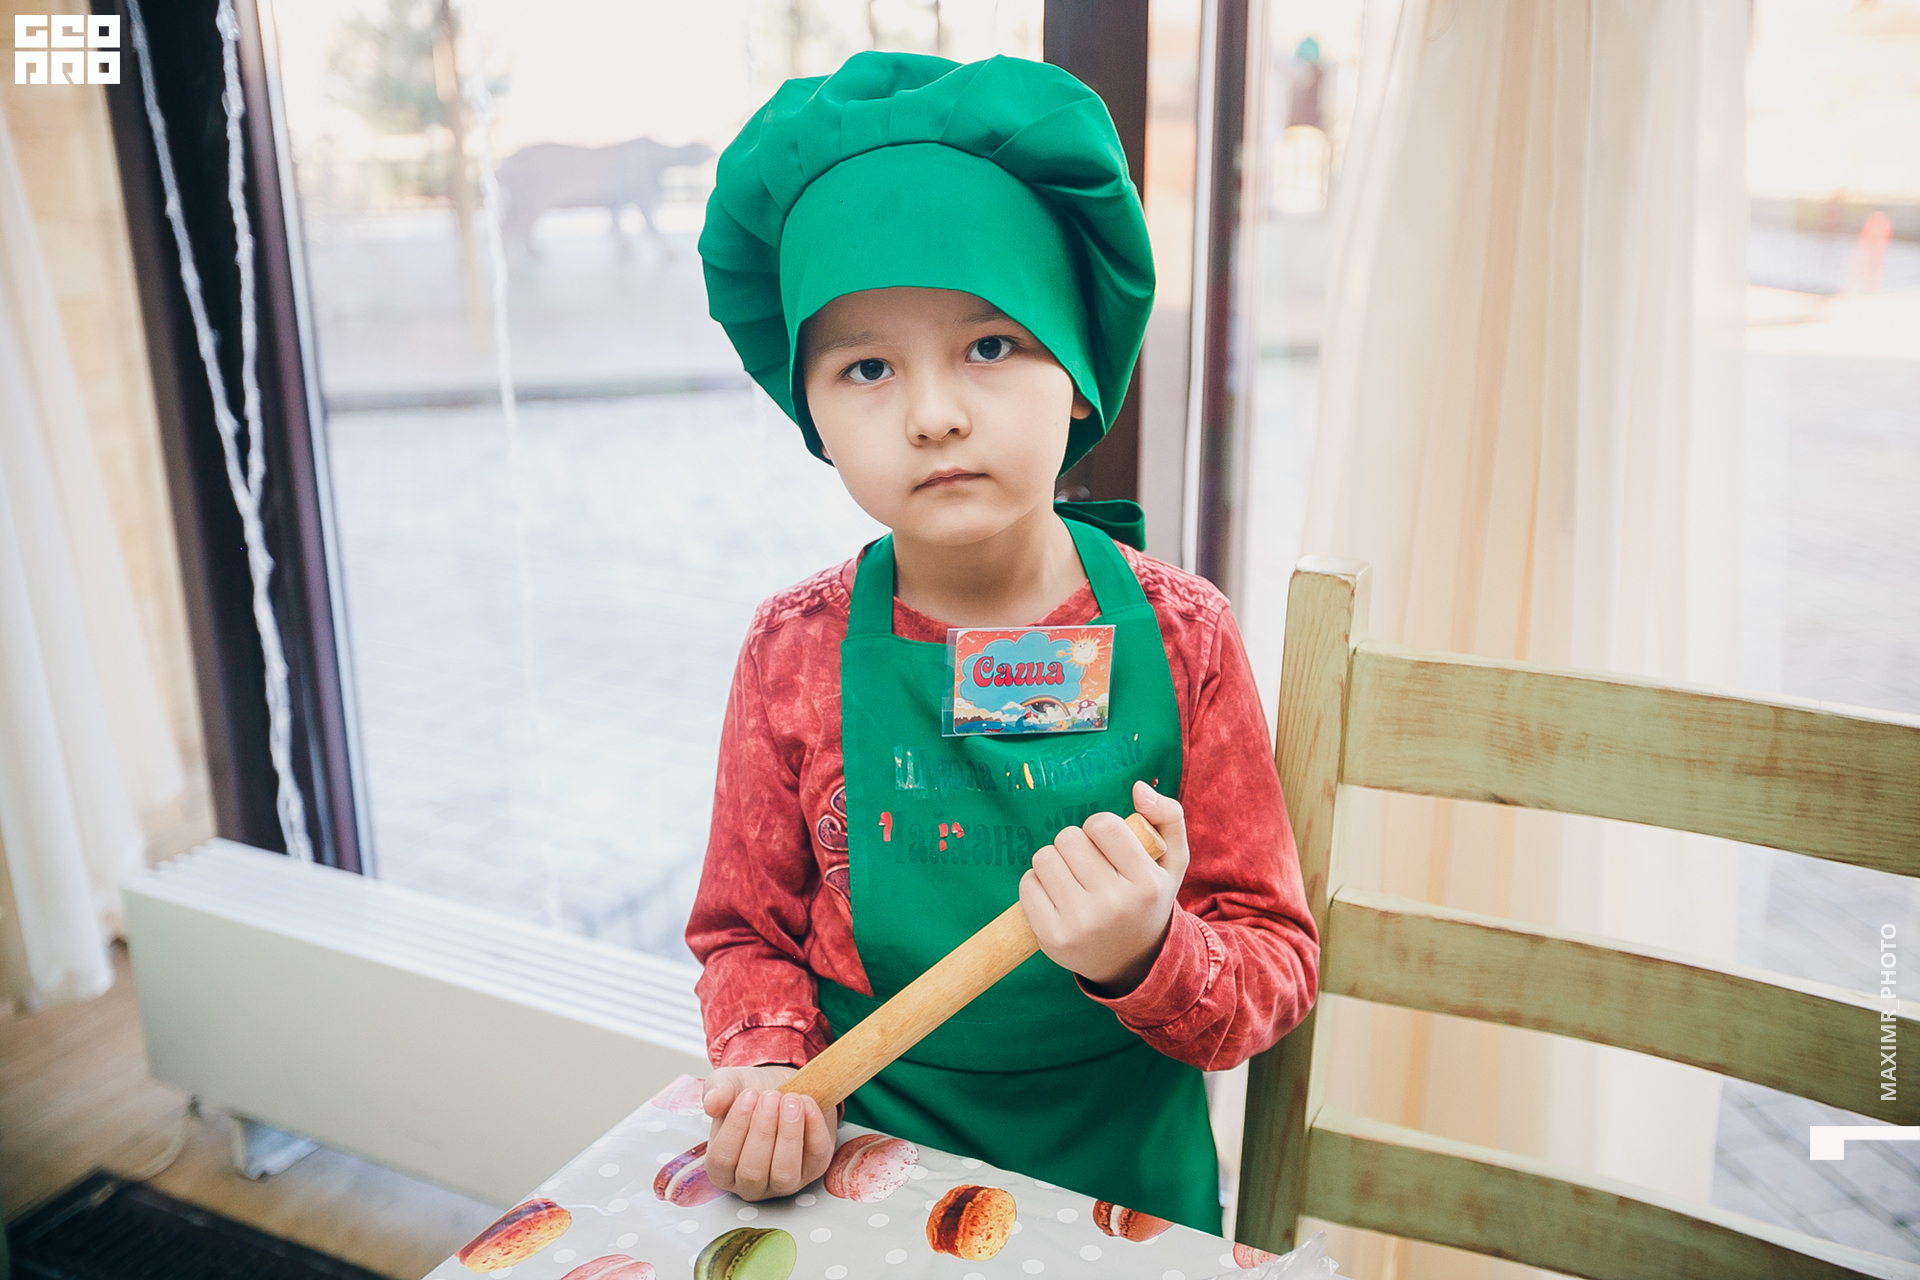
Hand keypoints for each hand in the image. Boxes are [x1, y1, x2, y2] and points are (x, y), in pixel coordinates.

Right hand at [701, 1065, 835, 1199]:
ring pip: (784, 1173)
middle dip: (763, 1131)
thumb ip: (717, 1091)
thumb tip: (711, 1102)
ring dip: (788, 1135)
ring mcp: (784, 1182)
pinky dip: (814, 1130)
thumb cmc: (753, 1095)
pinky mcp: (813, 1169)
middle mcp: (751, 1183)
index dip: (735, 1128)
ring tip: (791, 1101)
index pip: (722, 1160)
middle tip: (771, 1096)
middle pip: (752, 1171)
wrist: (784, 1089)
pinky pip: (816, 1158)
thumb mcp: (729, 1085)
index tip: (747, 1096)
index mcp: (722, 1169)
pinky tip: (808, 1104)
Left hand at [1019, 780, 1189, 995]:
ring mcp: (1081, 924)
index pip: (1103, 824)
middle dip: (1076, 843)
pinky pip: (1027, 885)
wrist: (1132, 961)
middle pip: (1068, 838)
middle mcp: (1115, 906)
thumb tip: (1138, 788)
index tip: (1106, 844)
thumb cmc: (1148, 899)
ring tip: (1073, 878)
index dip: (1100, 827)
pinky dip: (1037, 884)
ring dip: (1055, 861)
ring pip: (1044, 858)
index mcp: (1146, 884)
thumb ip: (1167, 817)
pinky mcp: (1052, 938)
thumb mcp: (1171, 861)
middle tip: (1088, 863)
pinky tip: (1057, 896)